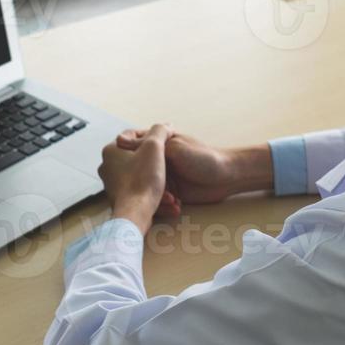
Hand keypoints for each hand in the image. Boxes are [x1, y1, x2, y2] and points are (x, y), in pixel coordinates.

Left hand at [98, 123, 172, 235]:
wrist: (136, 213)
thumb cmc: (142, 180)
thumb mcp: (154, 147)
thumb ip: (160, 131)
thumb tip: (166, 125)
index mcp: (111, 150)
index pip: (133, 134)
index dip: (153, 137)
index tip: (166, 144)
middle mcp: (108, 166)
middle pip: (139, 156)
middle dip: (158, 163)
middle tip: (169, 166)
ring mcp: (113, 183)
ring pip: (141, 175)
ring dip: (159, 182)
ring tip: (173, 191)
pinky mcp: (120, 198)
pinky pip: (140, 191)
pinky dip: (154, 194)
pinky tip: (169, 201)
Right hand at [115, 129, 274, 217]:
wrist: (225, 178)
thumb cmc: (202, 158)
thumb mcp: (174, 148)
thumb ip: (148, 145)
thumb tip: (118, 140)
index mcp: (158, 142)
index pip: (132, 145)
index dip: (125, 155)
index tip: (122, 165)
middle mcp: (157, 159)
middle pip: (136, 169)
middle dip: (140, 180)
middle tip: (142, 188)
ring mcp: (163, 176)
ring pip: (145, 187)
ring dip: (154, 194)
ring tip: (169, 198)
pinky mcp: (169, 192)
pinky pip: (156, 199)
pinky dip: (162, 203)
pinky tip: (173, 204)